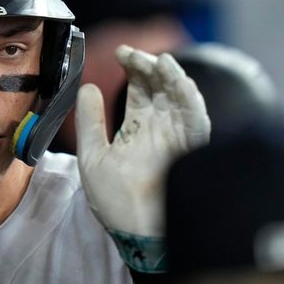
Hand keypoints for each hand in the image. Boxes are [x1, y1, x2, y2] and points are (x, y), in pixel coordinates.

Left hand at [76, 45, 209, 236]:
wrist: (133, 231)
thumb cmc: (114, 199)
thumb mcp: (92, 154)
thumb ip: (90, 121)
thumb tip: (87, 87)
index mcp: (137, 129)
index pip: (139, 90)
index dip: (133, 69)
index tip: (121, 52)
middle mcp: (159, 129)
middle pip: (160, 88)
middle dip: (148, 67)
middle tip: (131, 54)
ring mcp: (176, 137)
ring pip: (180, 97)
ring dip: (170, 76)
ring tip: (156, 61)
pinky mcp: (190, 148)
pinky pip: (196, 117)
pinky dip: (188, 97)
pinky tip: (175, 80)